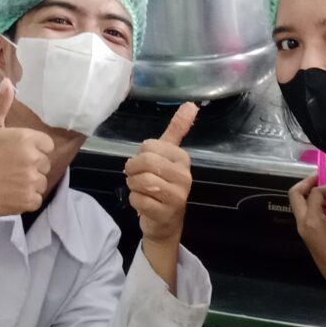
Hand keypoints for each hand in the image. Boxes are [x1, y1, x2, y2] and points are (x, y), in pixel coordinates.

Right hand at [0, 79, 54, 219]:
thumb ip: (2, 104)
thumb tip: (9, 81)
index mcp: (26, 139)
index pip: (47, 144)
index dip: (35, 148)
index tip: (19, 153)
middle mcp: (33, 159)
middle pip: (45, 163)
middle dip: (33, 165)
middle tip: (11, 167)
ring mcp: (32, 181)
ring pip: (42, 181)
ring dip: (31, 183)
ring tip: (11, 181)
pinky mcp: (28, 201)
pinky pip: (37, 199)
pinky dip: (27, 199)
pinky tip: (12, 193)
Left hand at [125, 103, 196, 245]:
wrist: (165, 222)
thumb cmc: (164, 184)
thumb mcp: (167, 155)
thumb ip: (177, 129)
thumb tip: (191, 104)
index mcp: (182, 158)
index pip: (149, 146)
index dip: (139, 155)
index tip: (145, 165)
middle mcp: (184, 176)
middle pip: (145, 162)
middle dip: (133, 170)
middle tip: (136, 177)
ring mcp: (177, 196)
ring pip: (141, 181)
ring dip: (134, 186)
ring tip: (141, 190)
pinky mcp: (166, 213)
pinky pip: (138, 200)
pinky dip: (134, 201)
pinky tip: (143, 203)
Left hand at [289, 173, 325, 305]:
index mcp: (311, 221)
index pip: (316, 192)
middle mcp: (302, 223)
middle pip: (295, 194)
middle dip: (308, 182)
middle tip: (323, 177)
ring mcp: (302, 230)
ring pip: (298, 203)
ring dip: (310, 193)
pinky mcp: (307, 235)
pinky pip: (305, 213)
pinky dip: (314, 204)